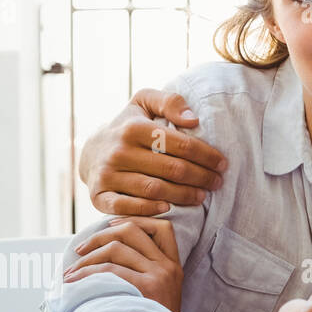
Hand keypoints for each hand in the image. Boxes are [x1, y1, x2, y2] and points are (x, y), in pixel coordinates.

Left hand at [63, 216, 183, 311]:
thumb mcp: (160, 297)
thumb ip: (145, 275)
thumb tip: (109, 256)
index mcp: (174, 266)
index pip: (162, 228)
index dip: (135, 221)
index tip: (112, 227)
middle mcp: (168, 267)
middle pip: (133, 231)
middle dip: (101, 235)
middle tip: (80, 249)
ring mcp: (159, 275)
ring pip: (117, 248)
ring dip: (86, 258)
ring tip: (70, 272)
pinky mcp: (146, 287)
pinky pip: (109, 270)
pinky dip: (85, 273)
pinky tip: (72, 282)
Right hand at [83, 89, 227, 216]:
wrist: (89, 152)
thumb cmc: (127, 126)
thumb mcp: (144, 103)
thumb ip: (170, 102)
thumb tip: (193, 119)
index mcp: (133, 128)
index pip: (180, 144)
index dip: (207, 155)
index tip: (222, 163)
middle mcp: (118, 152)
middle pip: (172, 169)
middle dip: (201, 177)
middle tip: (217, 182)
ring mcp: (107, 176)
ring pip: (155, 190)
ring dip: (183, 195)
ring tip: (202, 196)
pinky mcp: (98, 197)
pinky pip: (127, 208)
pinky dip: (149, 210)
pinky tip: (169, 208)